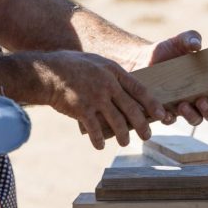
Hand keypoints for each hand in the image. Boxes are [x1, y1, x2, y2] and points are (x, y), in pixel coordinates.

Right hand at [41, 51, 165, 148]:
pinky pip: (95, 130)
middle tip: (148, 136)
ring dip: (123, 136)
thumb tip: (122, 85)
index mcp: (113, 72)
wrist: (46, 73)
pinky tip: (100, 145)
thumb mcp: (94, 62)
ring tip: (125, 143)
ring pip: (117, 122)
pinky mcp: (82, 110)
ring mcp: (95, 98)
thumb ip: (109, 74)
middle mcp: (108, 85)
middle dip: (142, 125)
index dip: (152, 104)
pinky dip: (99, 140)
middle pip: (132, 109)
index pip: (140, 89)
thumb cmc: (69, 66)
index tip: (161, 114)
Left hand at [147, 30, 207, 125]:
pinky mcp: (165, 110)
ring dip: (192, 116)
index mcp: (207, 84)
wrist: (143, 57)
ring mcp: (182, 106)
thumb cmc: (167, 50)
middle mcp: (198, 98)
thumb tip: (197, 45)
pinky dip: (170, 118)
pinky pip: (170, 120)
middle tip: (201, 101)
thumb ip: (190, 38)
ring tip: (182, 105)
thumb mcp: (179, 41)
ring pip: (195, 119)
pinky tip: (166, 113)